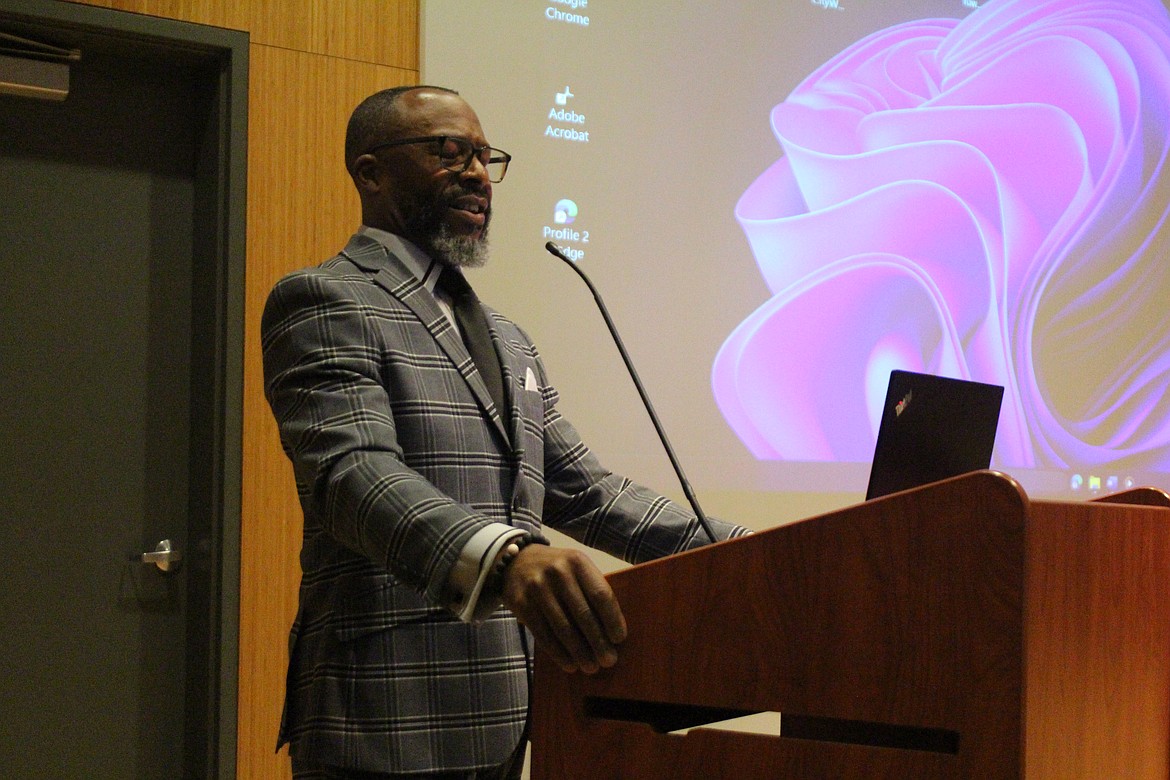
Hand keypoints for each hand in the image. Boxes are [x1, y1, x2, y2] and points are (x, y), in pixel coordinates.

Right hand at [500, 545, 626, 673]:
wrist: (515, 563)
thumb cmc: (556, 571)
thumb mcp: (575, 568)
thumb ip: (591, 590)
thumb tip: (611, 630)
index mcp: (577, 561)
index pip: (601, 594)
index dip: (612, 619)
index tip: (619, 639)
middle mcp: (558, 572)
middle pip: (584, 614)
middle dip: (599, 642)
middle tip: (609, 660)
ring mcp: (537, 588)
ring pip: (563, 628)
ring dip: (580, 652)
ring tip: (591, 667)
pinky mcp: (521, 604)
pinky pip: (544, 635)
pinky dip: (559, 653)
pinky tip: (570, 664)